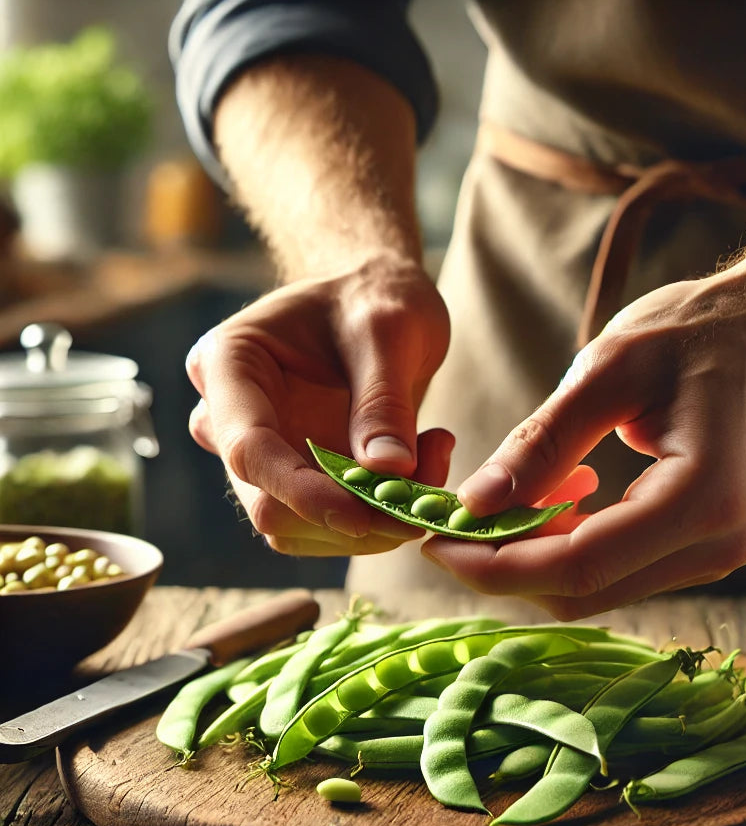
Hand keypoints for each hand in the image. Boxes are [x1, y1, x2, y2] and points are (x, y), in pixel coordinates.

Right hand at [186, 255, 453, 556]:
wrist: (380, 300)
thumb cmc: (376, 297)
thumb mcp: (388, 331)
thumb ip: (384, 401)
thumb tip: (388, 472)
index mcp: (229, 364)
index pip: (249, 449)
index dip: (302, 493)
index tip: (364, 515)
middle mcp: (230, 418)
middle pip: (269, 503)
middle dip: (347, 518)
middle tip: (422, 504)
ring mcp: (263, 455)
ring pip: (299, 528)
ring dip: (372, 524)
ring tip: (435, 458)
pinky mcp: (296, 480)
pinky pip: (329, 524)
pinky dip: (380, 517)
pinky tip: (425, 466)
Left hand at [421, 273, 745, 617]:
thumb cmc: (700, 330)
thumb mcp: (609, 370)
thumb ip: (541, 444)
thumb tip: (474, 504)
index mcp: (701, 500)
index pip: (578, 566)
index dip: (495, 565)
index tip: (434, 542)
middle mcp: (717, 546)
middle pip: (584, 591)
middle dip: (505, 568)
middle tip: (449, 525)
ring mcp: (717, 553)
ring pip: (597, 587)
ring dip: (535, 557)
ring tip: (496, 502)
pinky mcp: (704, 546)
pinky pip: (620, 567)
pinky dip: (570, 546)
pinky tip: (554, 498)